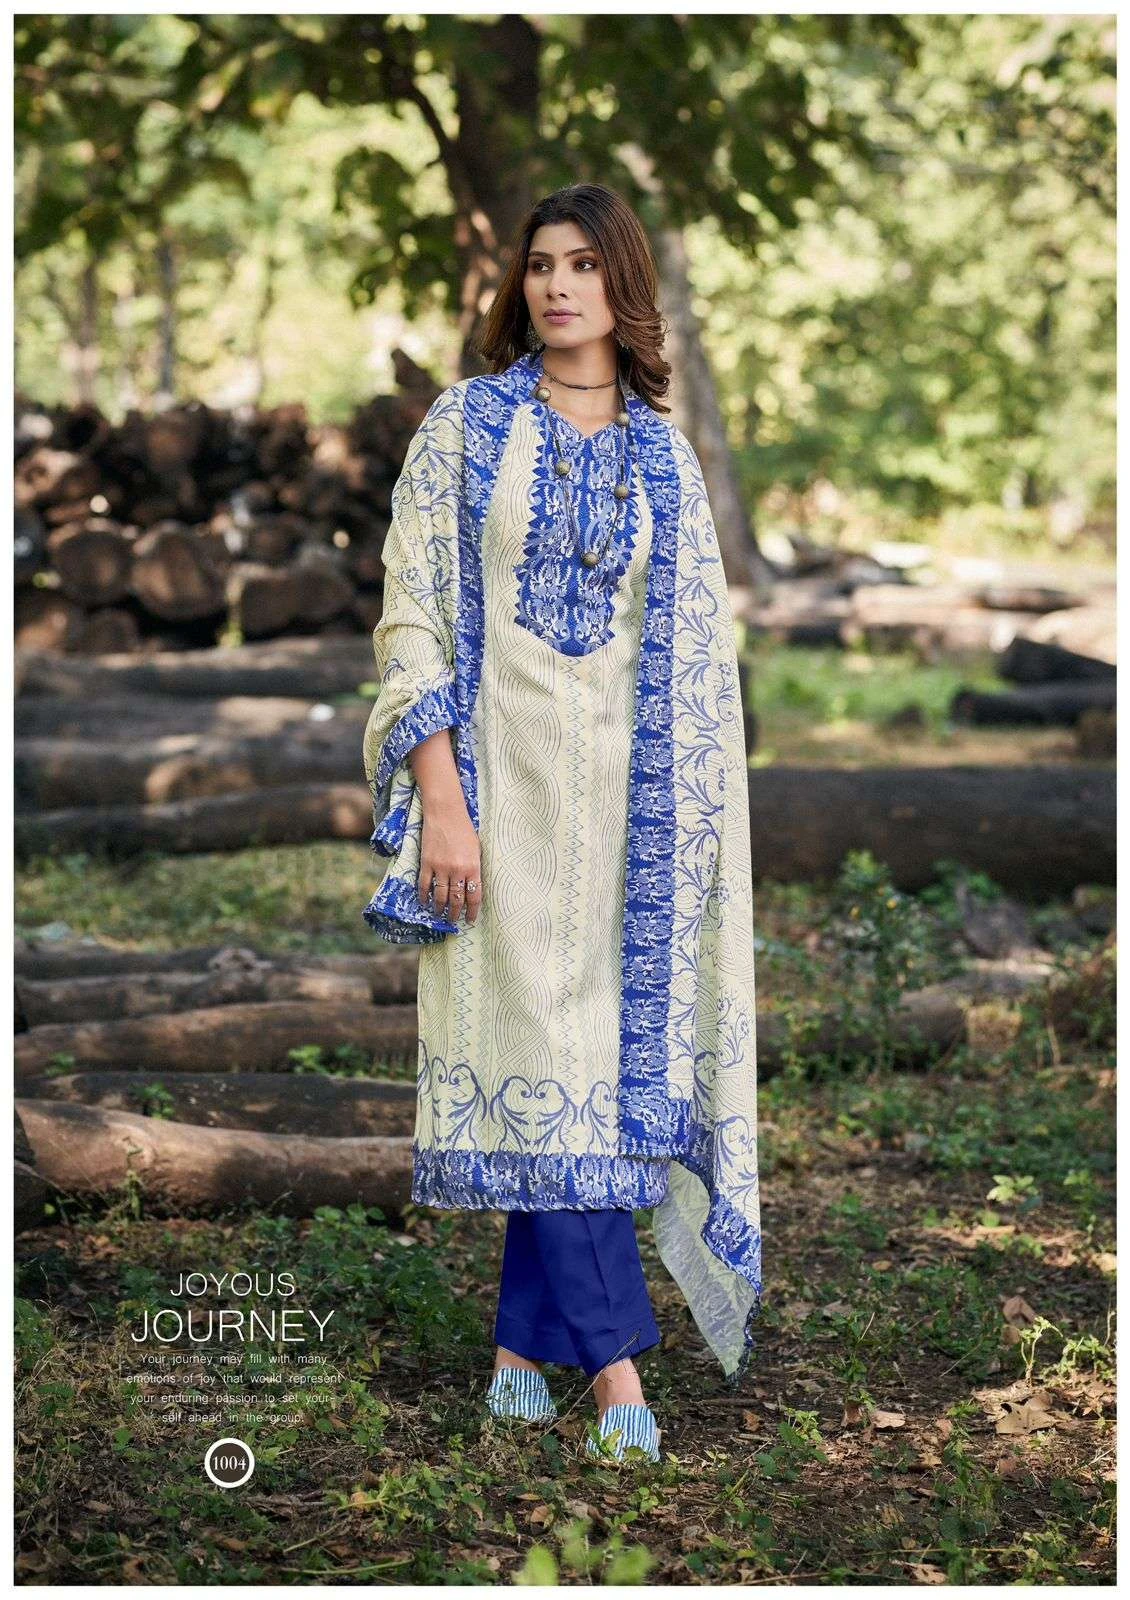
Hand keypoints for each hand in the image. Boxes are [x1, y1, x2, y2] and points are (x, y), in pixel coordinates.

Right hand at [418, 797, 482, 925]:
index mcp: (473, 867)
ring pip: (440, 896)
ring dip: (440, 908)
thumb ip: (475, 867)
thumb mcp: (476, 849)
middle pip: (457, 899)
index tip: (471, 919)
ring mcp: (441, 868)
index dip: (473, 911)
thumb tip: (474, 886)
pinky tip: (425, 902)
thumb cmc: (464, 829)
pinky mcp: (426, 863)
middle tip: (454, 921)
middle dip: (455, 914)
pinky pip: (425, 885)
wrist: (445, 813)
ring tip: (440, 915)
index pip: (474, 896)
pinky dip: (424, 896)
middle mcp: (457, 870)